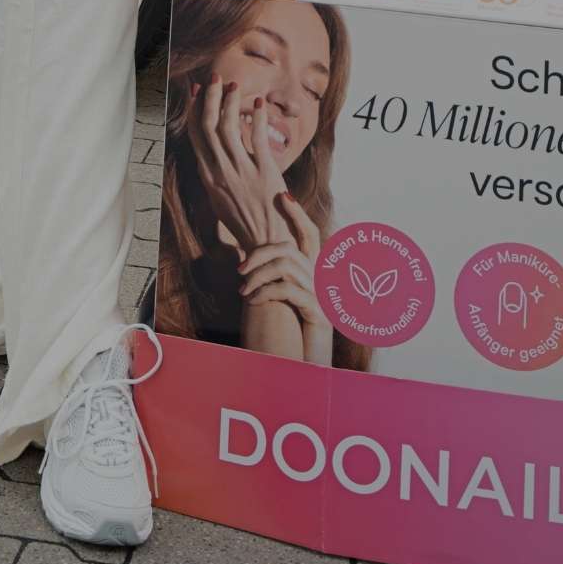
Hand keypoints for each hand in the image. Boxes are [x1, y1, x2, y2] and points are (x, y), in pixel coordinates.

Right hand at [189, 80, 286, 252]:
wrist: (267, 244)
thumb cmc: (246, 223)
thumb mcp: (221, 199)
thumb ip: (217, 175)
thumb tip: (212, 154)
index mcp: (209, 177)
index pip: (196, 136)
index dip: (194, 110)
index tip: (196, 91)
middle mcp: (221, 172)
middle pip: (208, 126)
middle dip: (209, 98)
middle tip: (213, 78)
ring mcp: (241, 171)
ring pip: (228, 127)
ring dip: (229, 103)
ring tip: (233, 85)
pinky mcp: (264, 172)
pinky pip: (257, 138)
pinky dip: (257, 117)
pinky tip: (259, 103)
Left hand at [240, 192, 330, 363]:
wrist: (308, 369)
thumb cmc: (292, 336)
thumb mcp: (280, 303)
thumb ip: (271, 279)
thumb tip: (242, 258)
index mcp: (314, 274)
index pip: (310, 235)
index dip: (297, 214)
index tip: (283, 194)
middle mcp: (322, 280)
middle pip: (292, 247)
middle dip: (261, 252)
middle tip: (240, 269)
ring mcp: (322, 296)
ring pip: (288, 266)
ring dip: (259, 275)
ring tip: (243, 291)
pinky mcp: (317, 313)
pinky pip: (289, 290)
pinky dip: (266, 292)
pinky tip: (253, 302)